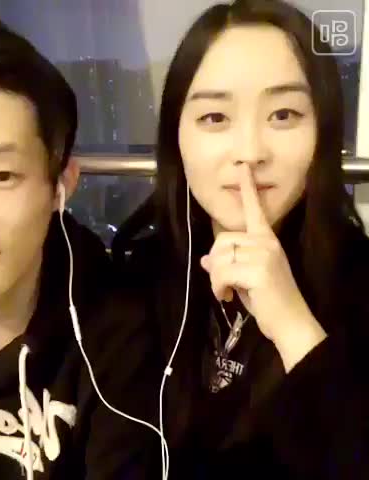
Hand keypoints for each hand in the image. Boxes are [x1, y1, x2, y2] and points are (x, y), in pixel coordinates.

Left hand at [200, 164, 326, 369]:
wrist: (289, 322)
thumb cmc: (269, 301)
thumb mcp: (245, 279)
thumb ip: (228, 265)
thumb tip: (205, 260)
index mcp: (266, 240)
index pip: (254, 210)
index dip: (248, 190)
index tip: (244, 169)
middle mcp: (266, 242)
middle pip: (221, 240)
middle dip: (214, 263)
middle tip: (220, 282)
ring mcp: (264, 254)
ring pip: (219, 257)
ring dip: (215, 278)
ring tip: (225, 291)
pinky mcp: (258, 270)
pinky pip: (220, 273)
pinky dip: (217, 287)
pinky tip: (226, 297)